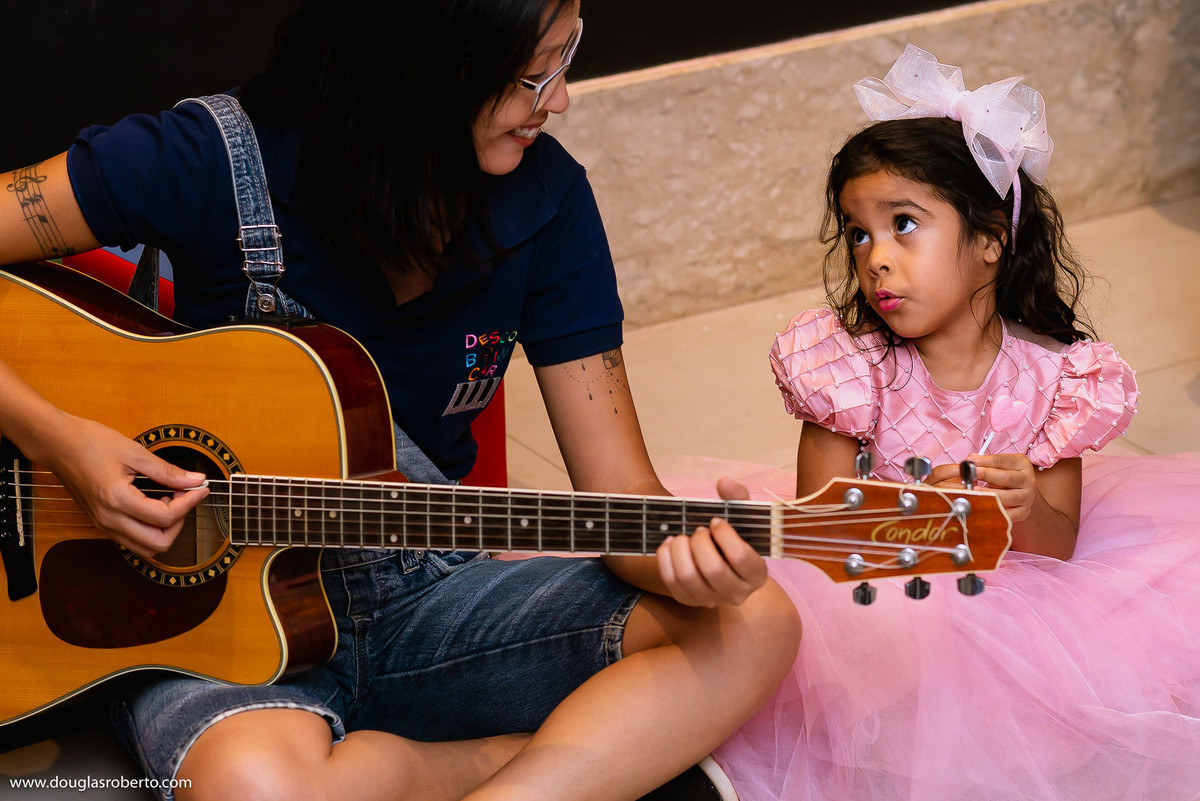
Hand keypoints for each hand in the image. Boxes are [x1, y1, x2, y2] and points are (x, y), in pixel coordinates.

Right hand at [38, 414, 208, 556]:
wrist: (57, 444)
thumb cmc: (90, 442)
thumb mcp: (135, 452)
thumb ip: (168, 471)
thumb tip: (196, 481)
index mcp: (116, 500)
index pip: (165, 518)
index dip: (190, 503)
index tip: (200, 488)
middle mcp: (108, 520)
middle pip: (158, 544)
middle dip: (179, 523)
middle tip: (183, 498)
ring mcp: (103, 525)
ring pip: (145, 548)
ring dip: (164, 530)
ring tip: (168, 501)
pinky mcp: (101, 524)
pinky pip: (132, 541)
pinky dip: (149, 530)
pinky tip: (153, 505)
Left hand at [653, 477, 766, 607]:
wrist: (715, 557)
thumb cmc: (731, 534)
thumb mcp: (740, 516)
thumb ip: (737, 497)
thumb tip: (724, 482)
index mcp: (756, 574)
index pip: (741, 558)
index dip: (725, 535)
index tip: (716, 521)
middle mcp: (737, 593)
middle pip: (714, 569)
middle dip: (701, 542)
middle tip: (698, 529)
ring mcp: (711, 600)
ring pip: (689, 577)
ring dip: (680, 550)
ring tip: (682, 536)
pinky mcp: (688, 600)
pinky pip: (671, 581)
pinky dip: (666, 558)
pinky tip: (670, 544)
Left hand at [931, 453, 1036, 522]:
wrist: (1018, 492)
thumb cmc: (1002, 475)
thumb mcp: (996, 465)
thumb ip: (983, 462)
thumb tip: (970, 459)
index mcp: (1022, 463)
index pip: (1003, 461)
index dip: (986, 461)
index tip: (971, 462)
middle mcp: (1028, 479)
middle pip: (1007, 478)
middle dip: (987, 475)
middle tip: (971, 475)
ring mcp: (1027, 496)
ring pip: (1009, 496)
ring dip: (991, 494)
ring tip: (974, 492)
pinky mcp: (1024, 511)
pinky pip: (1010, 514)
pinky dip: (997, 512)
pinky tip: (983, 509)